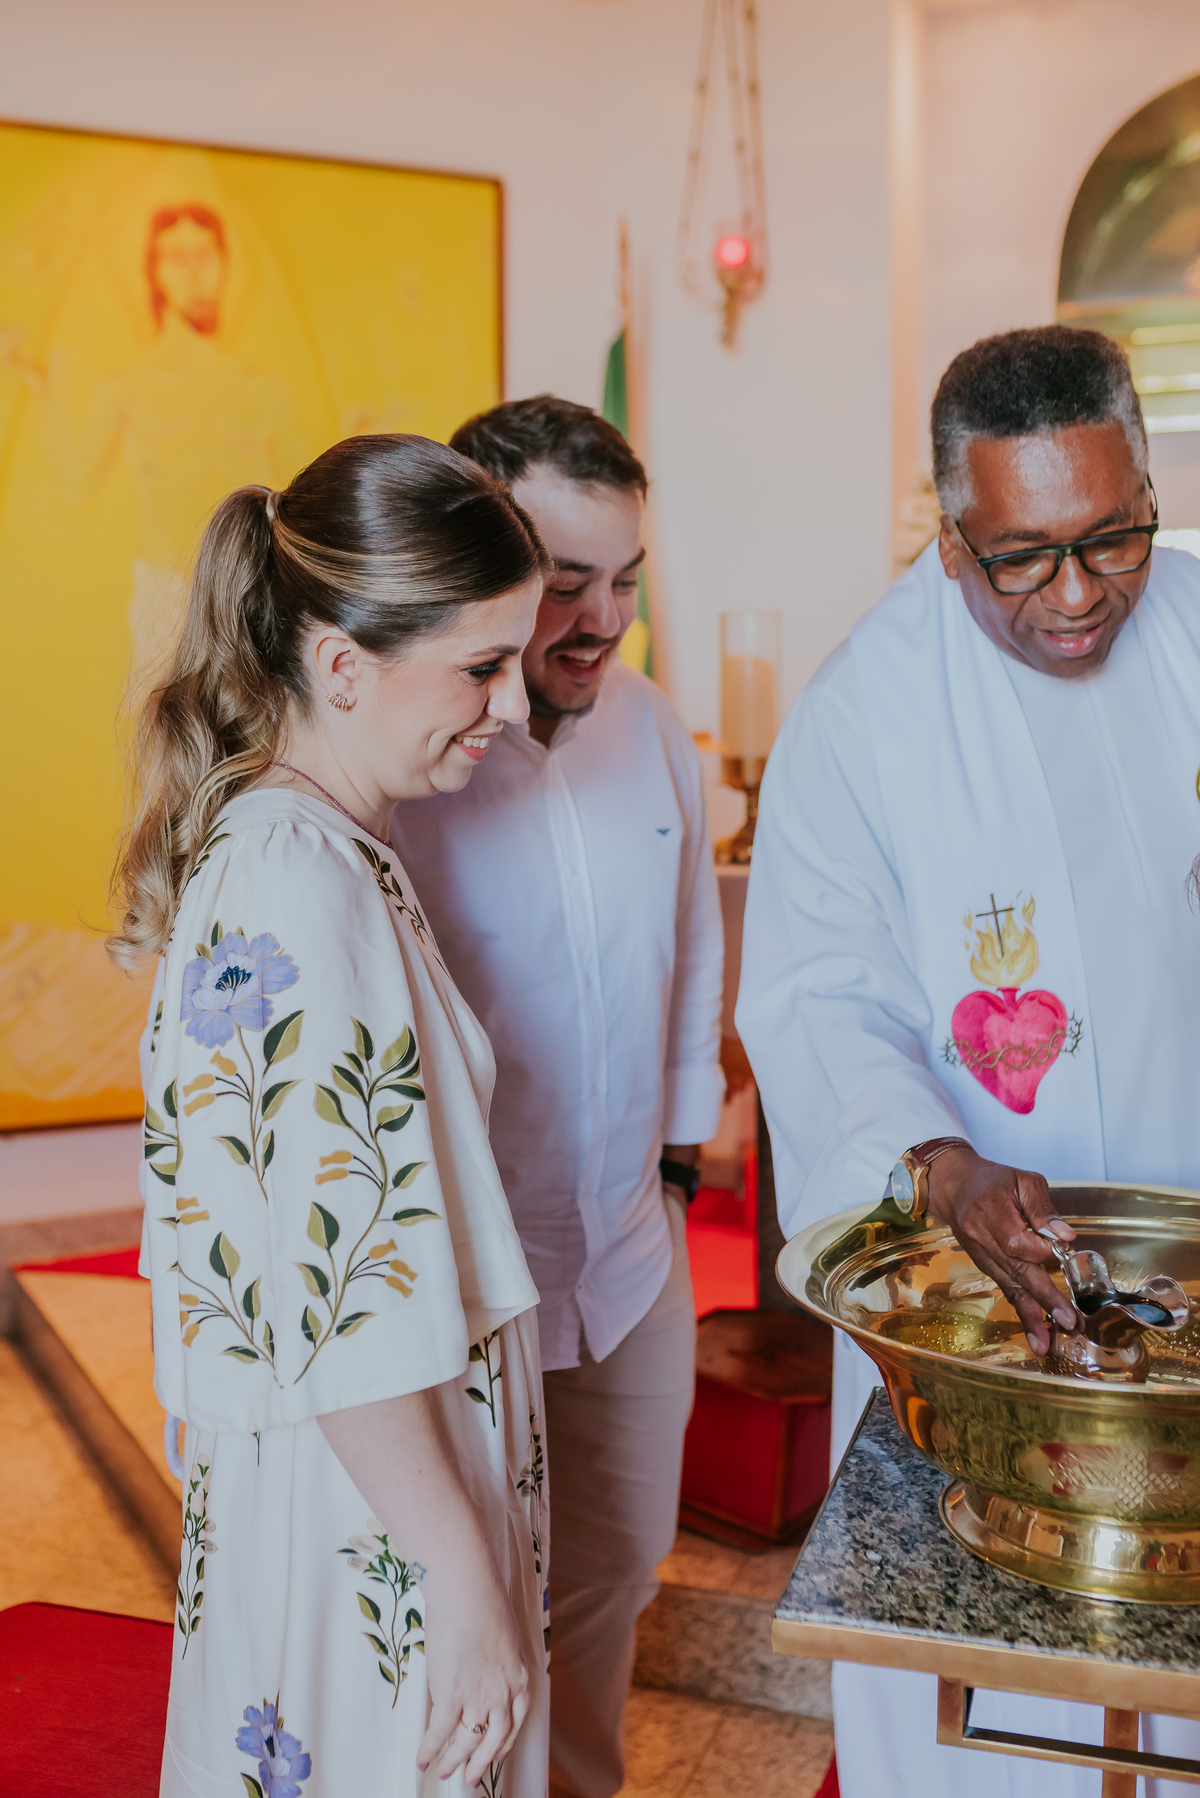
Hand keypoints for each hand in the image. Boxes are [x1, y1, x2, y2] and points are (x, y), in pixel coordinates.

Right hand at [417, 1551, 529, 1786]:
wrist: (467, 1591)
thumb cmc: (483, 1602)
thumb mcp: (503, 1637)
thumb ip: (495, 1662)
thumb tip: (477, 1671)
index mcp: (518, 1678)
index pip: (515, 1722)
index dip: (503, 1743)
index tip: (495, 1755)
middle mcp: (502, 1693)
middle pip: (493, 1740)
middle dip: (480, 1763)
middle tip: (469, 1778)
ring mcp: (478, 1697)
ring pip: (467, 1741)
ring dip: (454, 1760)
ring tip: (445, 1771)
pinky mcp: (451, 1694)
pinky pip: (440, 1731)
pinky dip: (430, 1748)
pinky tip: (422, 1758)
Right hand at [926, 1145, 1075, 1355]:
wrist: (954, 1186)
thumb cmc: (993, 1180)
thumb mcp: (1022, 1180)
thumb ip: (1043, 1209)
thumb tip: (1065, 1237)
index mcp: (990, 1211)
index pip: (1017, 1242)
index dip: (1041, 1249)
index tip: (1058, 1246)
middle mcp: (982, 1239)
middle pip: (1015, 1272)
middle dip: (1044, 1298)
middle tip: (1069, 1321)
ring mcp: (981, 1256)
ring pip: (1009, 1287)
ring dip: (1030, 1316)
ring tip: (1046, 1343)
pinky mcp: (985, 1266)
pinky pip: (1005, 1289)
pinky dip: (1022, 1311)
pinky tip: (1036, 1333)